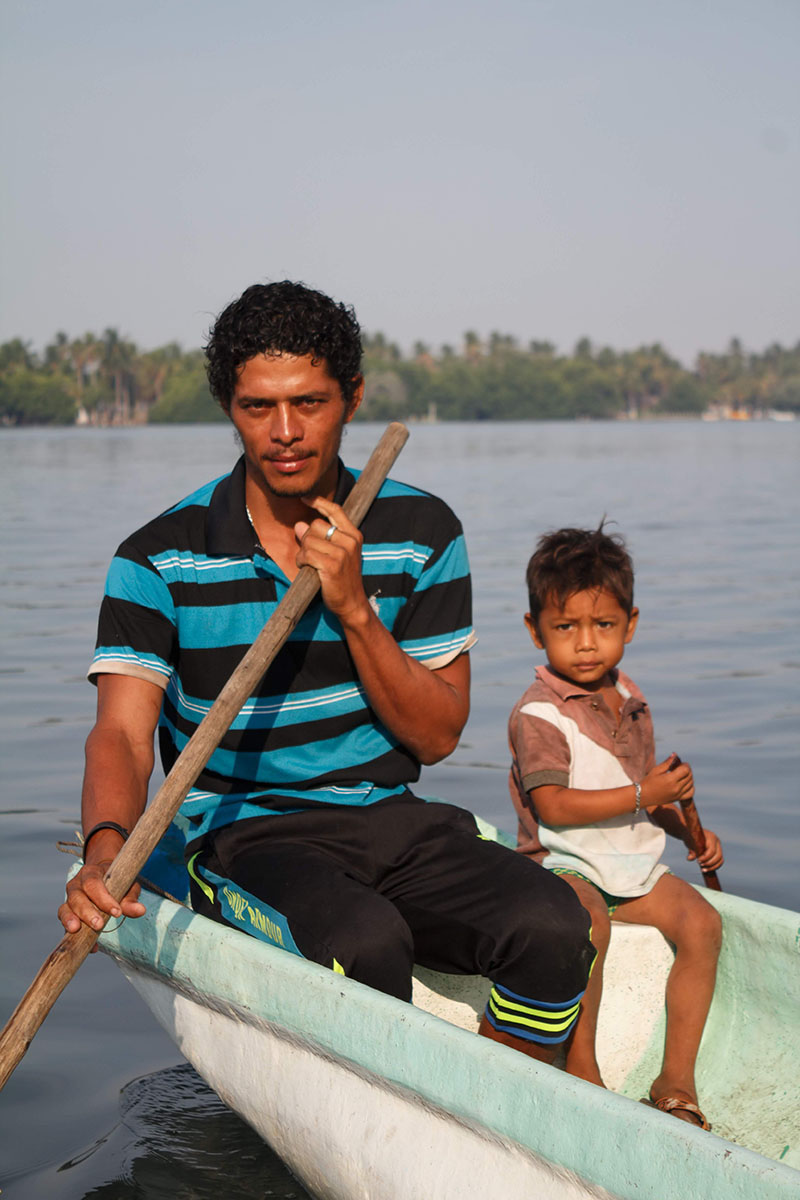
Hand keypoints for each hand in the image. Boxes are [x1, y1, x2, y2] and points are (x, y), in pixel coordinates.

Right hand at [58, 861, 145, 941]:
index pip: (93, 883)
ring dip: (70, 920)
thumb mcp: (127, 886)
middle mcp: (76, 885)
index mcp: (91, 873)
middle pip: (77, 897)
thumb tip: (140, 910)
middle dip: (87, 912)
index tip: (117, 913)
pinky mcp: (67, 914)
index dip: (103, 898)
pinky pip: (67, 925)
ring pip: (65, 909)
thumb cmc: (117, 882)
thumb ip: (130, 899)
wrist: (105, 878)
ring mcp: (69, 899)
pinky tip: (91, 947)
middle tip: (98, 925)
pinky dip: (74, 937)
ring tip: (75, 930)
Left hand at [294, 496, 369, 626]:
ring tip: (310, 564)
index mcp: (354, 535)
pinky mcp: (331, 565)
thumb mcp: (339, 554)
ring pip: (309, 540)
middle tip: (312, 555)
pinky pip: (306, 554)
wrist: (352, 604)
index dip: (319, 502)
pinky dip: (301, 561)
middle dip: (307, 539)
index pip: (335, 511)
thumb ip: (322, 538)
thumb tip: (299, 525)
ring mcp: (342, 553)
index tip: (305, 497)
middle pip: (316, 525)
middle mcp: (350, 541)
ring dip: (303, 552)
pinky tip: (307, 568)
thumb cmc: (343, 579)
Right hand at [641, 756, 694, 807]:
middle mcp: (676, 788)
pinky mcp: (678, 799)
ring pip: (691, 783)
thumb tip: (675, 755)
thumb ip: (667, 763)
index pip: (686, 770)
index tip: (680, 763)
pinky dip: (691, 787)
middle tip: (680, 768)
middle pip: (689, 776)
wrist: (643, 796)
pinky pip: (690, 793)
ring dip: (688, 777)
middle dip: (687, 769)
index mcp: (670, 779)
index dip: (685, 765)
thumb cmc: (648, 781)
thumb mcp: (656, 770)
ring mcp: (678, 794)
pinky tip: (684, 783)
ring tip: (681, 775)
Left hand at [688, 826, 723, 870]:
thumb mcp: (690, 843)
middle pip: (718, 856)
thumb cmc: (690, 838)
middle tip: (701, 866)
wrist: (692, 833)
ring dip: (713, 867)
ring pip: (720, 859)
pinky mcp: (718, 851)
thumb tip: (690, 859)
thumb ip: (691, 851)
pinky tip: (707, 869)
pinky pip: (720, 861)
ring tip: (703, 870)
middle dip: (709, 863)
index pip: (712, 850)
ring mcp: (719, 846)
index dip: (706, 858)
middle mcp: (717, 841)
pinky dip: (715, 866)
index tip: (698, 861)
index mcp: (711, 837)